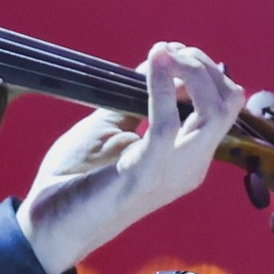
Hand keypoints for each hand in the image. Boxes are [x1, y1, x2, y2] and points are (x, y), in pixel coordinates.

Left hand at [16, 41, 246, 273]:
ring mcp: (171, 172)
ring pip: (213, 112)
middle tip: (171, 50)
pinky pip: (167, 124)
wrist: (46, 223)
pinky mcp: (145, 173)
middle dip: (203, 67)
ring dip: (191, 72)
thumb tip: (155, 63)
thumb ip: (135, 101)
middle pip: (227, 105)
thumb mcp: (111, 129)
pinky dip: (162, 87)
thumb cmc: (77, 179)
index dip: (202, 72)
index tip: (169, 52)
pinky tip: (151, 65)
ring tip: (163, 53)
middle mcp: (189, 166)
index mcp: (186, 158)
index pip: (222, 107)